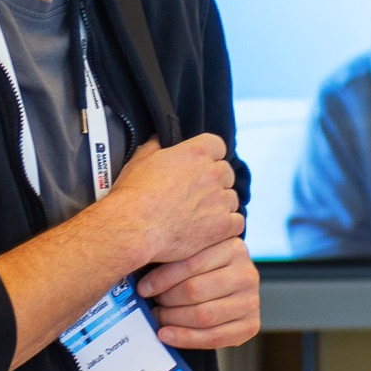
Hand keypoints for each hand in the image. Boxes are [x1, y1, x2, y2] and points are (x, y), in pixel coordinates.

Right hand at [100, 134, 242, 267]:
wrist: (134, 228)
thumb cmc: (133, 196)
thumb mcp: (140, 160)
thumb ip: (156, 146)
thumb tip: (160, 140)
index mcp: (195, 153)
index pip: (217, 146)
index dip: (210, 156)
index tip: (202, 166)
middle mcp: (212, 173)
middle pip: (226, 172)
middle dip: (215, 182)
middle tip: (197, 195)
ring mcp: (220, 200)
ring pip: (232, 198)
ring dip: (220, 205)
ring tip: (199, 216)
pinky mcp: (223, 225)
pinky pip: (237, 222)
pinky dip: (227, 226)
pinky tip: (211, 230)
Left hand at [139, 236, 259, 348]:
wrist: (230, 289)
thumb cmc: (203, 270)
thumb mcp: (195, 252)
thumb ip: (177, 254)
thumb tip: (138, 261)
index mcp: (233, 247)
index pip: (191, 263)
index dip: (162, 278)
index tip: (144, 288)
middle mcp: (247, 273)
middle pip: (195, 291)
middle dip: (167, 300)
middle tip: (153, 304)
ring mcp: (252, 301)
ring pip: (203, 315)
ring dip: (172, 319)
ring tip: (159, 317)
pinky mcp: (251, 325)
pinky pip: (213, 337)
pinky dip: (185, 338)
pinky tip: (167, 335)